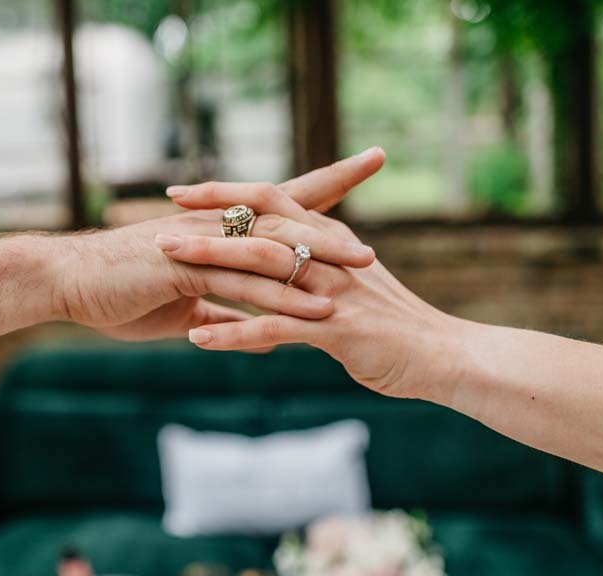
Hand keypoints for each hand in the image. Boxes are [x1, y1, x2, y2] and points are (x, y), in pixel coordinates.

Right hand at [49, 148, 386, 341]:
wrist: (66, 284)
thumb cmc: (119, 293)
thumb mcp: (183, 310)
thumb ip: (224, 315)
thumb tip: (261, 335)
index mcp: (219, 229)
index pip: (283, 200)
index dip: (327, 184)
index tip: (365, 169)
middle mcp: (217, 226)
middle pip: (289, 212)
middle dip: (338, 214)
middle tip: (381, 224)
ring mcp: (203, 243)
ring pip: (275, 245)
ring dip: (322, 257)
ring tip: (367, 268)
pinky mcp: (186, 266)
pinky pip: (244, 282)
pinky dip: (283, 298)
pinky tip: (316, 312)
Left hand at [158, 172, 462, 399]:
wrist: (444, 356)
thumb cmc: (395, 327)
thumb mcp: (351, 288)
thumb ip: (318, 271)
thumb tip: (284, 267)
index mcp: (330, 240)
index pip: (272, 202)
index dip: (225, 194)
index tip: (181, 193)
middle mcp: (330, 255)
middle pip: (260, 223)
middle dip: (206, 220)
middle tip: (158, 223)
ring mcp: (332, 289)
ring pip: (262, 267)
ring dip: (209, 263)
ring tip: (164, 263)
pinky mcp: (336, 328)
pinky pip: (275, 328)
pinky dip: (234, 333)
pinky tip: (197, 341)